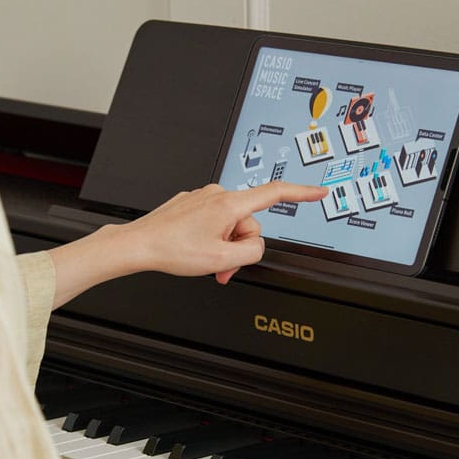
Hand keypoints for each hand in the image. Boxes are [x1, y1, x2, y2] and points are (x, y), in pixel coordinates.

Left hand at [124, 181, 328, 283]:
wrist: (139, 245)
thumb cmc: (172, 249)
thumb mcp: (221, 259)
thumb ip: (252, 252)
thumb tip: (255, 245)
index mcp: (229, 204)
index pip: (276, 193)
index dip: (302, 193)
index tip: (319, 191)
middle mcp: (217, 195)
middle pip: (249, 223)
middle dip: (239, 247)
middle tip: (222, 266)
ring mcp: (203, 198)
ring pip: (230, 225)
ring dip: (223, 246)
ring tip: (206, 260)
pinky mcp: (192, 204)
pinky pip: (213, 222)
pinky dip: (211, 239)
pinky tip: (194, 249)